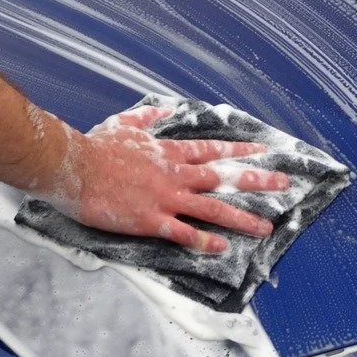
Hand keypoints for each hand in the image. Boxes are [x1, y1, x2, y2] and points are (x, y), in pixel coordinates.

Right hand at [50, 104, 289, 252]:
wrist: (72, 165)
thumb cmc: (95, 146)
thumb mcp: (125, 124)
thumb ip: (149, 117)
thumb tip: (167, 108)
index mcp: (168, 153)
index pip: (212, 150)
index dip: (240, 151)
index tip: (265, 151)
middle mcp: (174, 174)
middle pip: (223, 178)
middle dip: (256, 181)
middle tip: (284, 185)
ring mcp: (165, 198)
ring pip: (212, 208)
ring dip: (241, 218)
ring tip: (267, 227)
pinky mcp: (151, 220)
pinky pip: (184, 233)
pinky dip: (204, 241)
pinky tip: (223, 248)